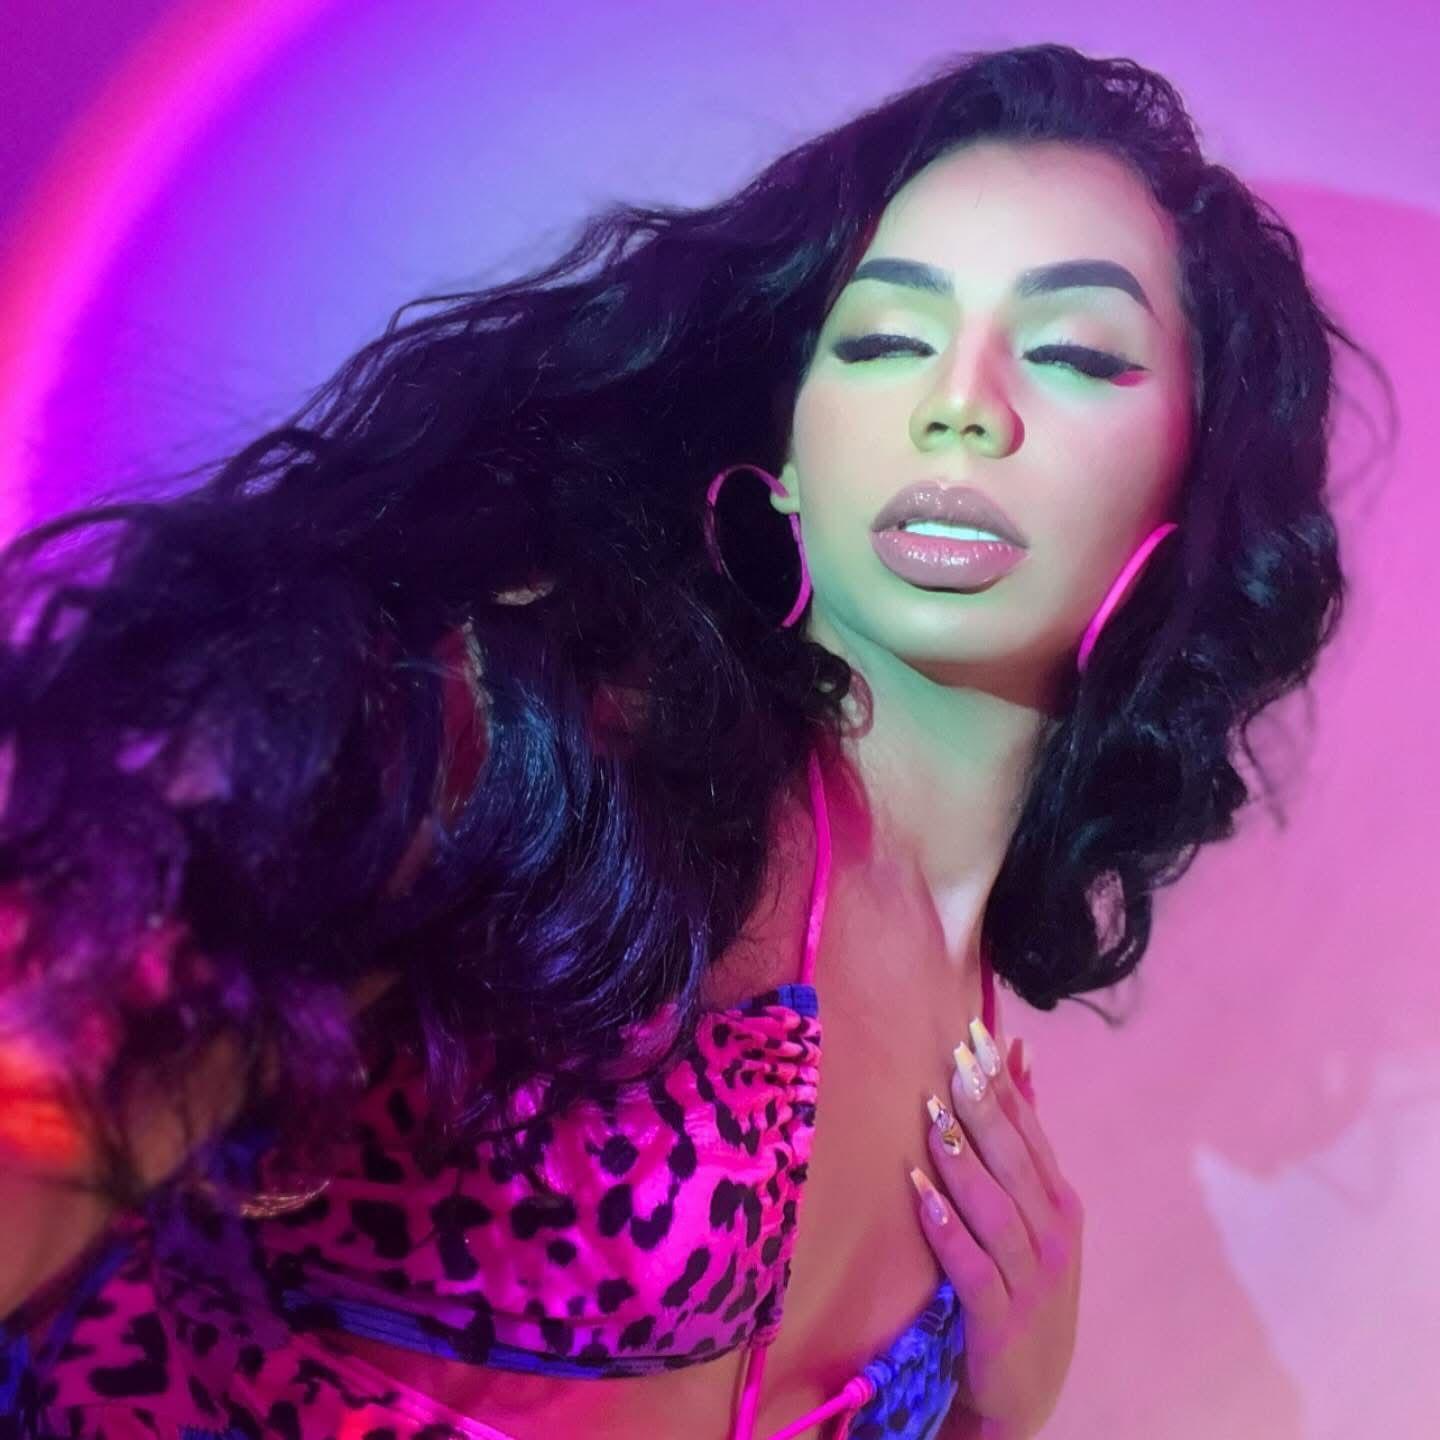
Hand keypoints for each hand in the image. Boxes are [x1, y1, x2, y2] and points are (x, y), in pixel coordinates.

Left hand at [911, 1017, 1082, 1439]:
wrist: (1025, 1393)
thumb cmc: (1024, 1288)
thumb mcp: (1035, 1216)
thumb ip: (1023, 1141)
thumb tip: (1019, 1058)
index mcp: (1060, 1204)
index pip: (1029, 1132)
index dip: (1003, 1084)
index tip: (975, 1035)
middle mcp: (1053, 1236)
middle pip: (1015, 1161)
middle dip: (985, 1108)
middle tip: (956, 1059)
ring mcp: (1031, 1279)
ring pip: (996, 1209)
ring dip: (964, 1161)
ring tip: (934, 1117)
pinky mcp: (1000, 1321)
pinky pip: (971, 1268)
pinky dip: (947, 1229)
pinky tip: (920, 1195)